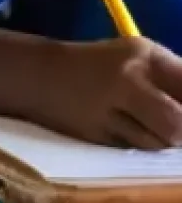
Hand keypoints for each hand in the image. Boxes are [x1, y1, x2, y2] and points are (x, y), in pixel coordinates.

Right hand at [40, 37, 181, 149]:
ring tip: (142, 127)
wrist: (36, 74)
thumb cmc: (96, 66)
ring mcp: (107, 107)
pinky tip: (119, 130)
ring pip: (156, 143)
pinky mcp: (94, 133)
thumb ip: (174, 81)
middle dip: (180, 132)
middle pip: (178, 123)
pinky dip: (133, 145)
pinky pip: (131, 148)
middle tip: (172, 129)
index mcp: (143, 53)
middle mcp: (126, 77)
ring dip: (157, 142)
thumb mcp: (136, 59)